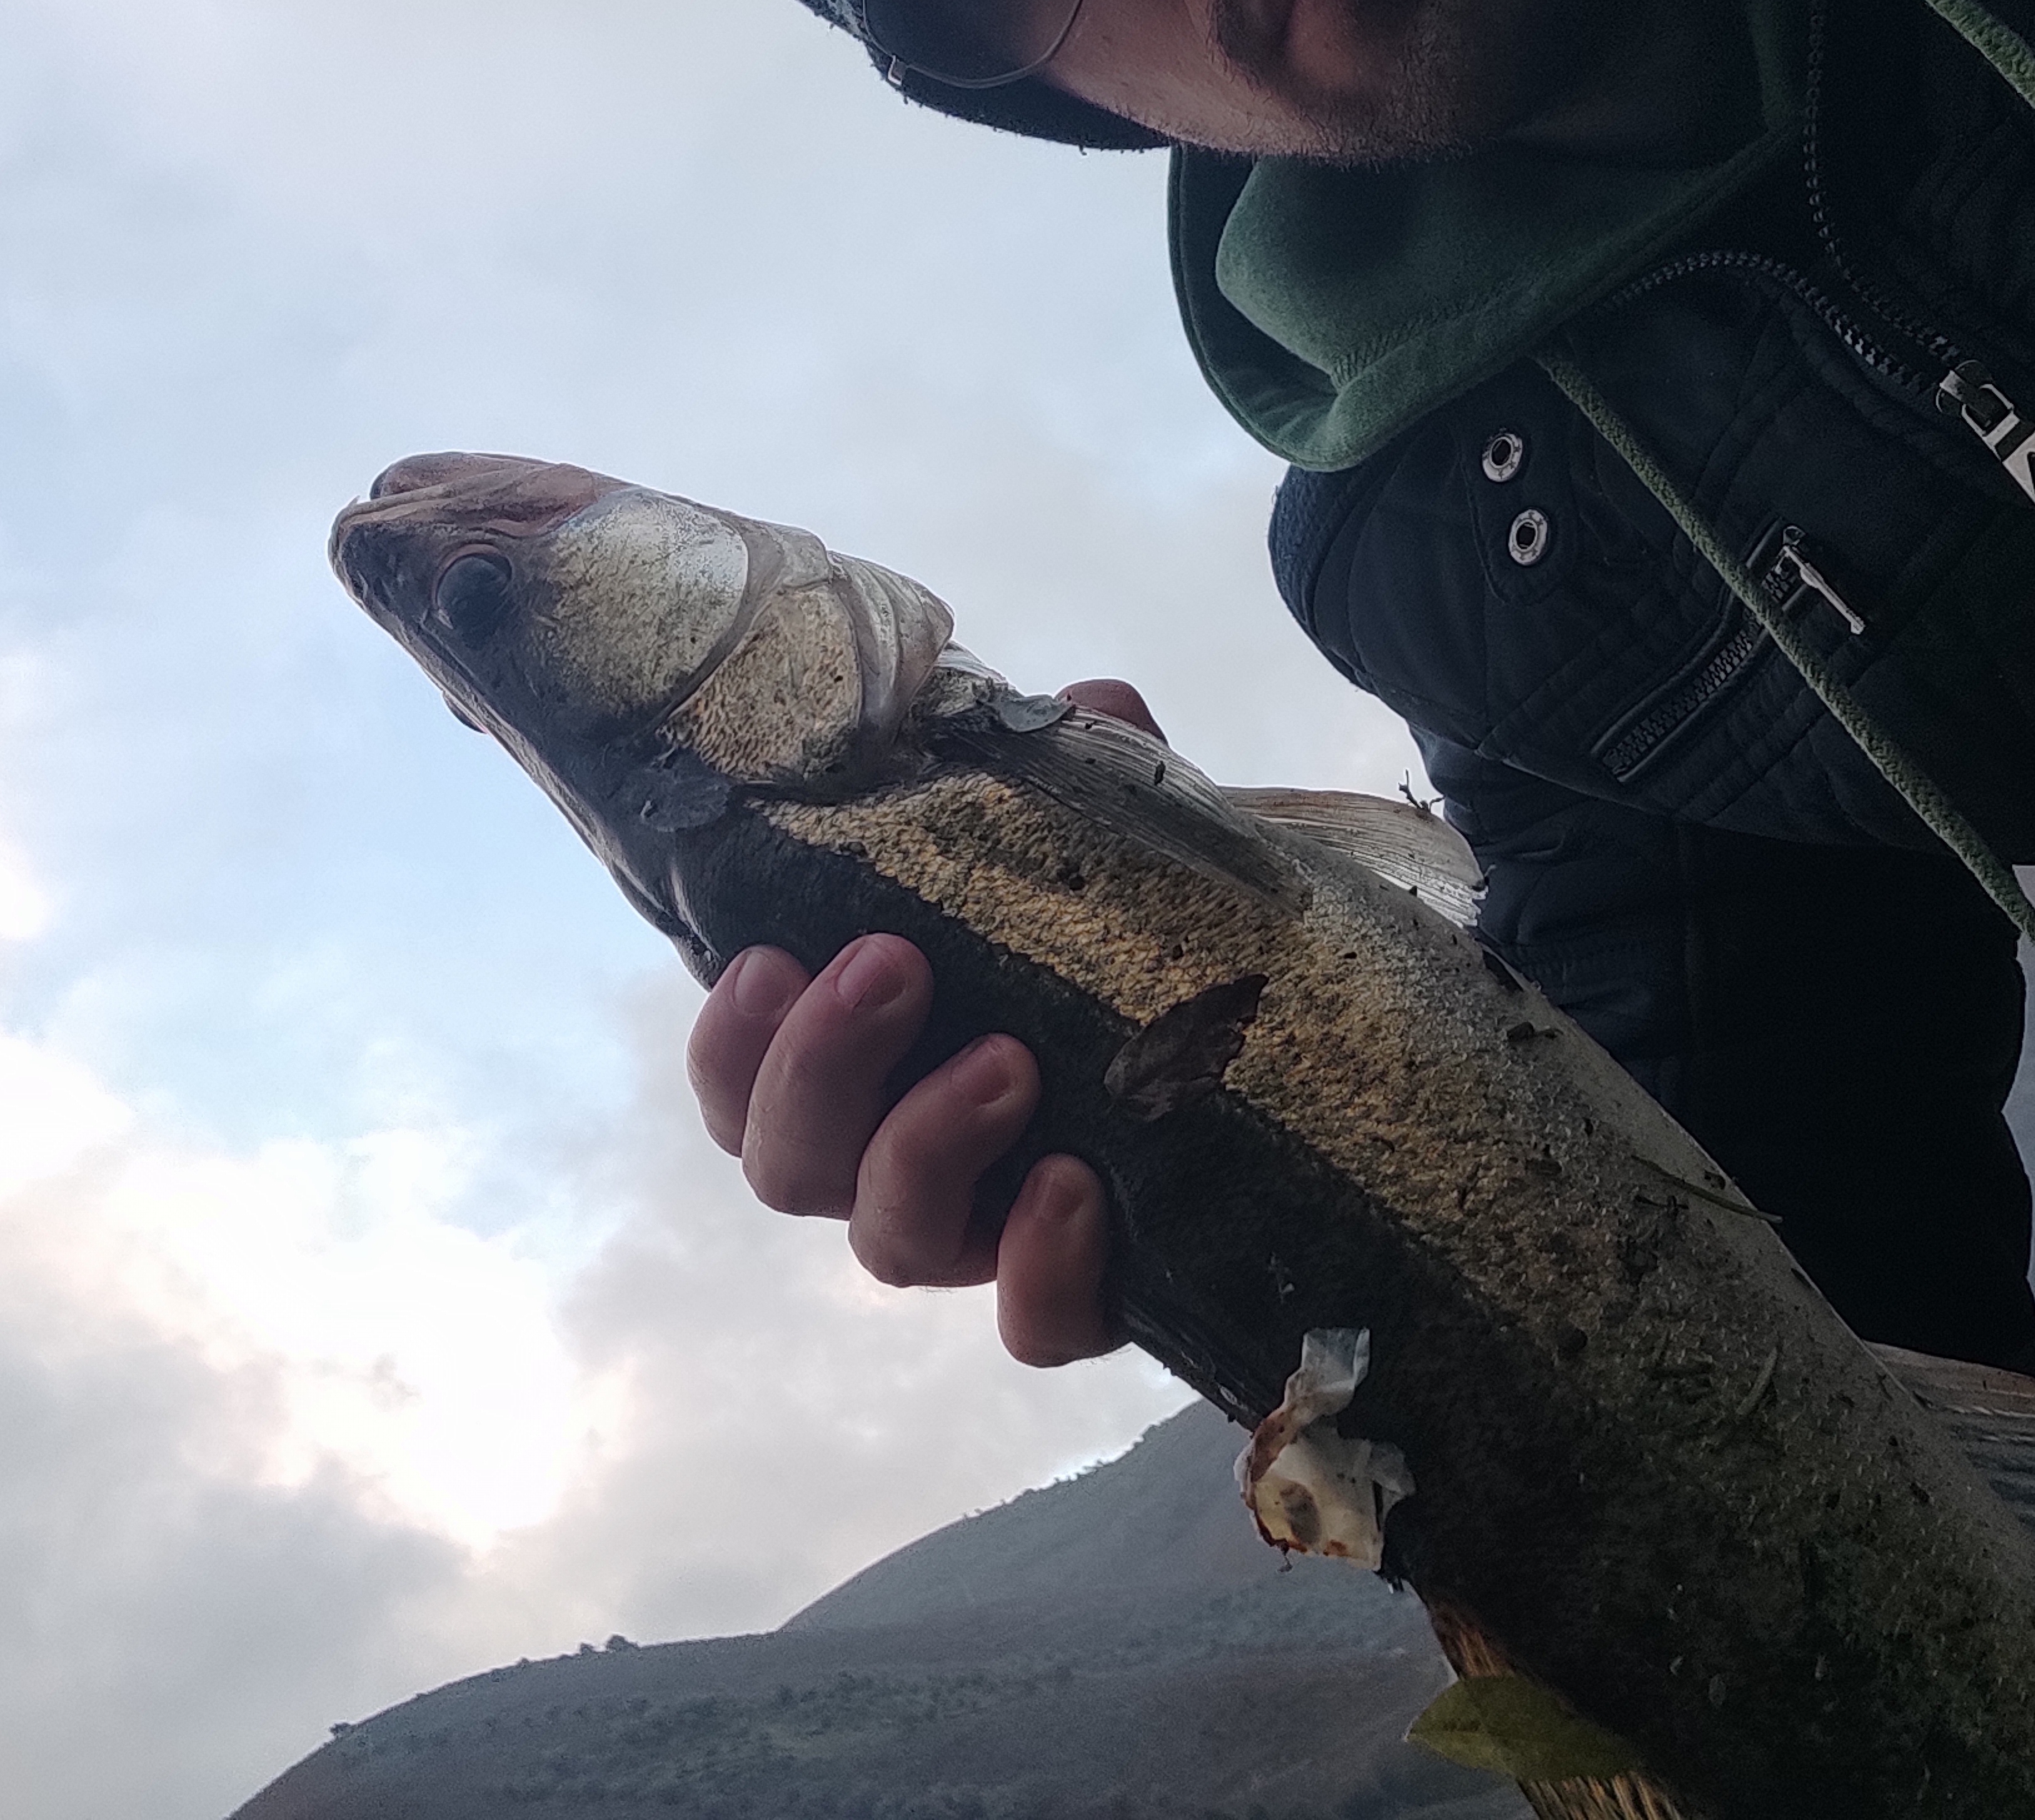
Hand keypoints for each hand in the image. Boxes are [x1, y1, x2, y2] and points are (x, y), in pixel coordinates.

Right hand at [682, 680, 1161, 1367]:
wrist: (1303, 1051)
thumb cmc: (1156, 946)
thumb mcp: (1121, 855)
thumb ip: (1090, 783)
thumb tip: (1095, 704)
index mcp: (878, 1064)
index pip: (744, 1084)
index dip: (731, 1042)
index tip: (771, 957)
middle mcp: (910, 1162)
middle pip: (791, 1168)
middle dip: (822, 1068)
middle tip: (893, 966)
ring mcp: (993, 1239)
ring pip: (889, 1243)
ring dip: (923, 1146)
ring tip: (1008, 1061)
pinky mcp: (1094, 1298)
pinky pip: (1033, 1329)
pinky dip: (1036, 1271)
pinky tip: (1073, 1186)